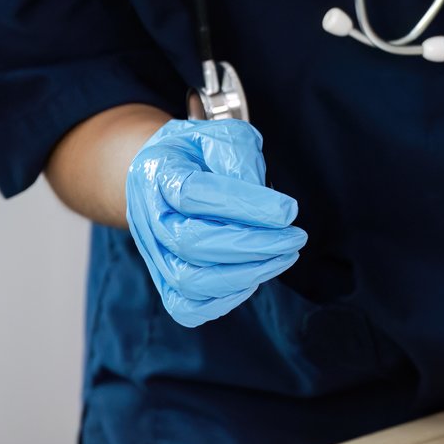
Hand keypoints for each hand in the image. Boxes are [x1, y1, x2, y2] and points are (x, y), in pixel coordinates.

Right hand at [123, 119, 306, 326]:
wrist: (162, 169)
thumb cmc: (198, 152)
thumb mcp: (220, 135)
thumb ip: (238, 158)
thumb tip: (263, 202)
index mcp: (158, 173)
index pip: (192, 193)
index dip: (244, 205)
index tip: (289, 210)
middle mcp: (148, 217)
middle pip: (191, 243)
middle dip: (253, 245)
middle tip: (295, 237)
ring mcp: (153, 253)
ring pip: (189, 282)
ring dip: (246, 274)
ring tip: (284, 256)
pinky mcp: (164, 280)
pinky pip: (186, 308)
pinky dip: (224, 300)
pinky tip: (255, 278)